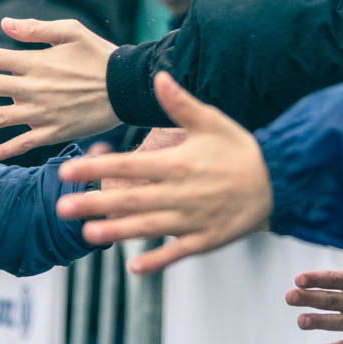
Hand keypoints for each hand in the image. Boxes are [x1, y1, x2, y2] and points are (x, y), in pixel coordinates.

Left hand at [0, 18, 116, 162]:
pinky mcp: (53, 132)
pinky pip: (23, 144)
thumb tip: (4, 24)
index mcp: (35, 62)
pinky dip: (2, 152)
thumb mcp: (71, 32)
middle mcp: (33, 89)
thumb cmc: (100, 55)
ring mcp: (41, 113)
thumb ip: (36, 30)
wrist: (128, 88)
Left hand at [53, 73, 272, 273]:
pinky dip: (158, 260)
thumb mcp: (212, 121)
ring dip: (117, 231)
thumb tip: (158, 75)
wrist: (281, 180)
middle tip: (61, 207)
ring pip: (149, 227)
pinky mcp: (207, 238)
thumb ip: (179, 103)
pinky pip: (178, 252)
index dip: (96, 168)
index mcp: (178, 163)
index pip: (129, 165)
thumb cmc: (241, 149)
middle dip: (96, 202)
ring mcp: (194, 219)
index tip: (67, 171)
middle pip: (131, 199)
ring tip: (87, 234)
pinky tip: (133, 268)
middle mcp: (181, 193)